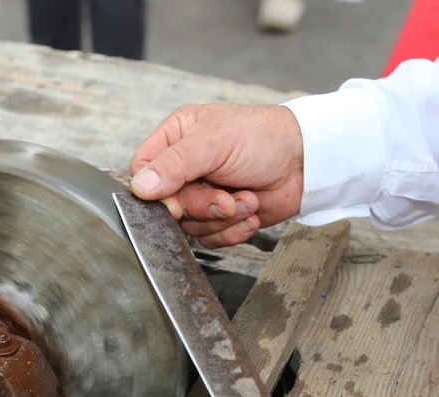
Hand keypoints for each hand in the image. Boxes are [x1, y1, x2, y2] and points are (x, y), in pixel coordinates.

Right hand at [129, 104, 303, 247]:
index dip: (155, 191)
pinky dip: (232, 230)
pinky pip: (210, 238)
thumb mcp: (213, 143)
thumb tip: (141, 186)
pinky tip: (251, 212)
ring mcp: (202, 194)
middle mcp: (185, 168)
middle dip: (200, 206)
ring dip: (222, 218)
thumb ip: (174, 164)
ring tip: (246, 199)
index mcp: (176, 139)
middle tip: (225, 198)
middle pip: (166, 204)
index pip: (142, 169)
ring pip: (188, 225)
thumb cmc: (263, 138)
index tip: (175, 200)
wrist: (306, 162)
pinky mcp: (220, 217)